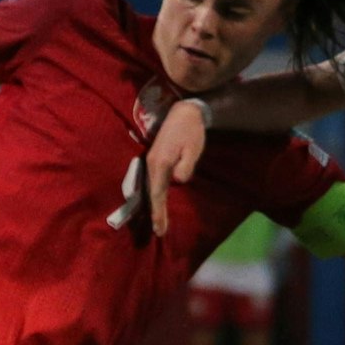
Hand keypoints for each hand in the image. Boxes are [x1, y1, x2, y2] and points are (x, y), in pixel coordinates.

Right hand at [147, 99, 208, 236]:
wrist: (184, 112)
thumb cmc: (192, 131)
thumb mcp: (193, 148)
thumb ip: (185, 165)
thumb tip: (177, 180)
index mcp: (160, 162)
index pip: (158, 193)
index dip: (159, 212)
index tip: (160, 228)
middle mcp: (151, 164)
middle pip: (152, 193)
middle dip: (156, 213)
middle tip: (160, 232)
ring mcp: (151, 161)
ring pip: (151, 188)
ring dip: (154, 206)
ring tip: (158, 223)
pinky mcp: (154, 159)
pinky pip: (153, 182)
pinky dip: (155, 196)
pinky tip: (158, 203)